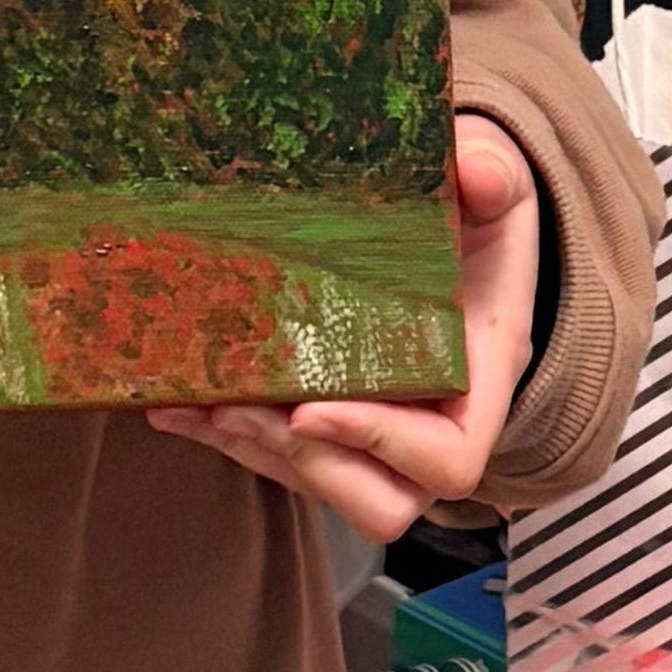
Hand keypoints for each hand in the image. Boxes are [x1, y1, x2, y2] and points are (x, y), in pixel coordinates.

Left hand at [148, 112, 541, 540]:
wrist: (464, 228)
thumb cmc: (484, 216)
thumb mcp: (501, 187)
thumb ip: (494, 177)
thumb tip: (477, 171)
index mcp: (480, 381)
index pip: (448, 459)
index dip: (383, 447)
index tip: (311, 409)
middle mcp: (432, 424)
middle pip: (380, 500)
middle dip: (305, 463)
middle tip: (240, 408)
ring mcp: (376, 428)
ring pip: (316, 480)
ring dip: (252, 451)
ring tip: (190, 401)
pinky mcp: (327, 416)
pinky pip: (276, 451)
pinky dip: (221, 434)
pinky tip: (170, 402)